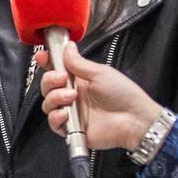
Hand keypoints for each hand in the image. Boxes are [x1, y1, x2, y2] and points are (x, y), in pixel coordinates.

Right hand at [36, 42, 161, 150]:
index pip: (56, 69)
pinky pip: (54, 123)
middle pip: (47, 87)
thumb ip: (79, 63)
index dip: (47, 63)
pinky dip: (56, 117)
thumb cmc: (124, 94)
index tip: (42, 57)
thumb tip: (67, 47)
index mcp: (79, 80)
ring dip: (55, 98)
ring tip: (72, 97)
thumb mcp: (100, 73)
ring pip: (48, 104)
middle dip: (50, 80)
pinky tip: (66, 113)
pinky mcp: (73, 129)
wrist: (135, 120)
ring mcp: (72, 112)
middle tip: (62, 78)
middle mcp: (73, 95)